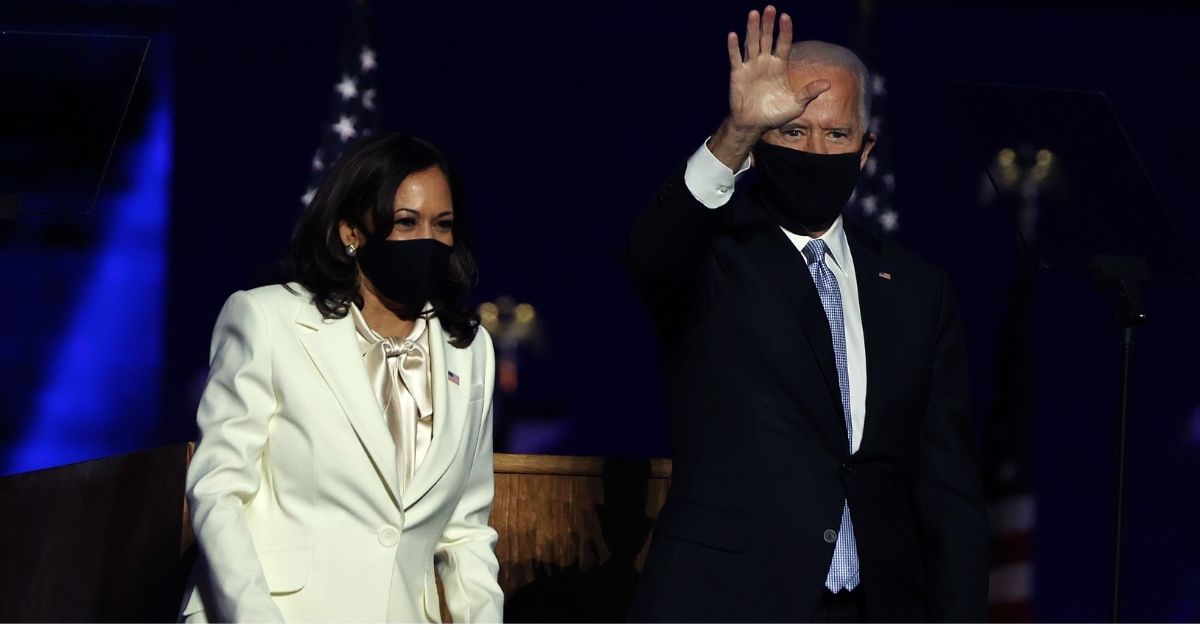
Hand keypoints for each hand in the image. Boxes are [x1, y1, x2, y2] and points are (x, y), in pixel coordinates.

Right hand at [706, 6, 828, 169]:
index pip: (783, 44)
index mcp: (779, 66)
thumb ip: (809, 92)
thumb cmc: (775, 114)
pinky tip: (733, 35)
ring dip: (752, 29)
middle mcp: (765, 62)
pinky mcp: (738, 74)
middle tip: (770, 8)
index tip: (786, 17)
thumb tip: (828, 84)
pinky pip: (736, 58)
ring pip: (752, 43)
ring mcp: (751, 67)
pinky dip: (734, 47)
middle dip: (768, 24)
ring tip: (754, 13)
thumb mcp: (796, 105)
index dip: (785, 31)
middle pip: (767, 39)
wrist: (754, 124)